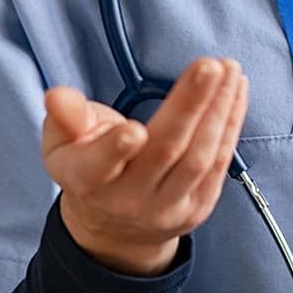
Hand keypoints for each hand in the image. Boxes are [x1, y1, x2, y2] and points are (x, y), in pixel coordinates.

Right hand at [40, 57, 249, 276]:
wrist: (116, 226)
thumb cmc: (90, 168)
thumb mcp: (63, 144)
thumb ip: (65, 118)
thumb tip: (56, 96)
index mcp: (88, 180)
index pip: (100, 166)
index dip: (115, 149)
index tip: (135, 129)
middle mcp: (129, 199)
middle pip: (165, 151)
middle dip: (190, 105)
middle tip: (209, 66)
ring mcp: (167, 207)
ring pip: (199, 157)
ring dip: (219, 109)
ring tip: (229, 70)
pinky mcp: (198, 206)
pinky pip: (220, 162)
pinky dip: (230, 123)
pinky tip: (235, 92)